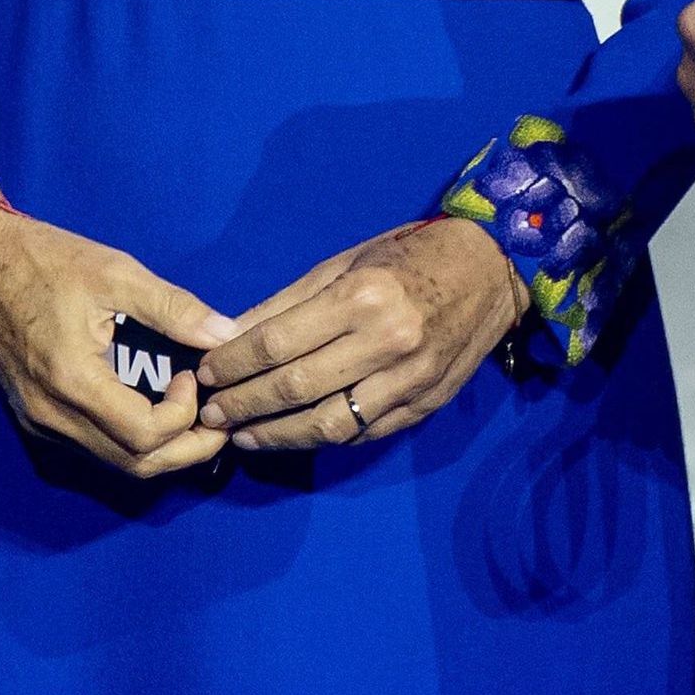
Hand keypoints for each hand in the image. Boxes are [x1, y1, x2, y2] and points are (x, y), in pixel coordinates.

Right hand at [0, 200, 236, 482]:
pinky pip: (90, 446)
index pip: (145, 435)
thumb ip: (173, 307)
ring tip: (191, 419)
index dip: (184, 415)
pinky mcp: (32, 415)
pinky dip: (128, 442)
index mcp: (73, 380)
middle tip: (217, 422)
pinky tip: (148, 413)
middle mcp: (52, 413)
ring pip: (113, 461)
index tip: (191, 374)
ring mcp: (39, 419)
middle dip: (186, 450)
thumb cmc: (44, 258)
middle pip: (134, 463)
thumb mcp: (114, 271)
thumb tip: (226, 335)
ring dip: (159, 451)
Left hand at [193, 219, 522, 452]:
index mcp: (360, 297)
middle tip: (211, 414)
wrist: (490, 271)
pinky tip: (293, 436)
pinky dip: (323, 438)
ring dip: (277, 435)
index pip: (278, 343)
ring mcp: (409, 380)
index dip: (234, 365)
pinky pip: (364, 433)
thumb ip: (288, 303)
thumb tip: (231, 334)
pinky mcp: (425, 405)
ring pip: (329, 424)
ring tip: (244, 435)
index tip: (204, 374)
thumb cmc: (409, 256)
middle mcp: (386, 342)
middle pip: (297, 388)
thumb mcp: (344, 262)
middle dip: (244, 405)